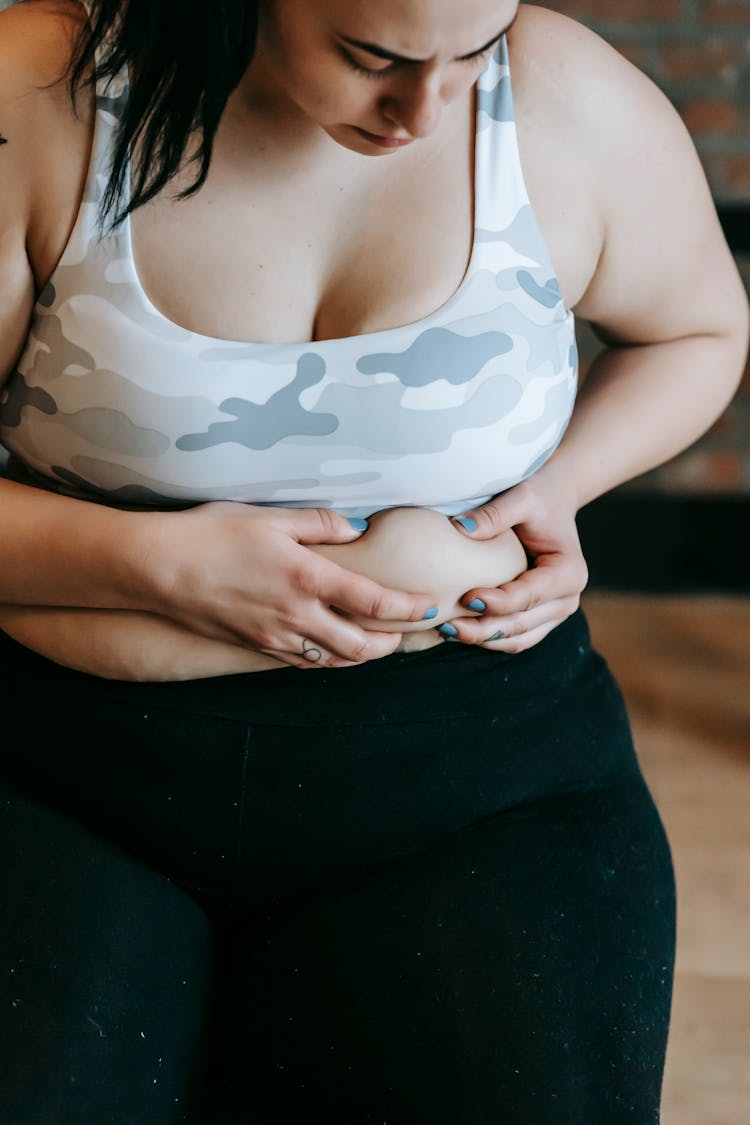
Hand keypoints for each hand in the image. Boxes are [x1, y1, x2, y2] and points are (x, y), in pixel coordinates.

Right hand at [141, 503, 437, 669]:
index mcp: (307, 577)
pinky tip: (330, 647)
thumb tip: (355, 528)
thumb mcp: (270, 517)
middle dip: (390, 643)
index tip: (428, 604)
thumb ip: (319, 523)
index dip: (408, 607)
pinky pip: (302, 662)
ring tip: (374, 643)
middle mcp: (297, 614)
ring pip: (332, 660)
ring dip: (360, 655)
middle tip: (405, 631)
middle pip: (360, 645)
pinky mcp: (255, 646)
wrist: (158, 568)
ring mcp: (275, 636)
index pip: (373, 602)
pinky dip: (326, 658)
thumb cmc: (211, 534)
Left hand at [443, 475, 587, 652]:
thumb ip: (495, 514)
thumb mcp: (522, 497)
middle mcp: (568, 599)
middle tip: (447, 625)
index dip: (498, 603)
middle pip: (522, 625)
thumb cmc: (539, 498)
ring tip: (447, 631)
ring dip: (483, 639)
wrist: (554, 503)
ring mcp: (556, 613)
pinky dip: (489, 638)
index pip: (529, 596)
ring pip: (518, 639)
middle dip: (483, 629)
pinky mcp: (541, 619)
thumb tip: (461, 529)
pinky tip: (460, 630)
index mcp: (569, 572)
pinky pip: (515, 638)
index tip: (465, 597)